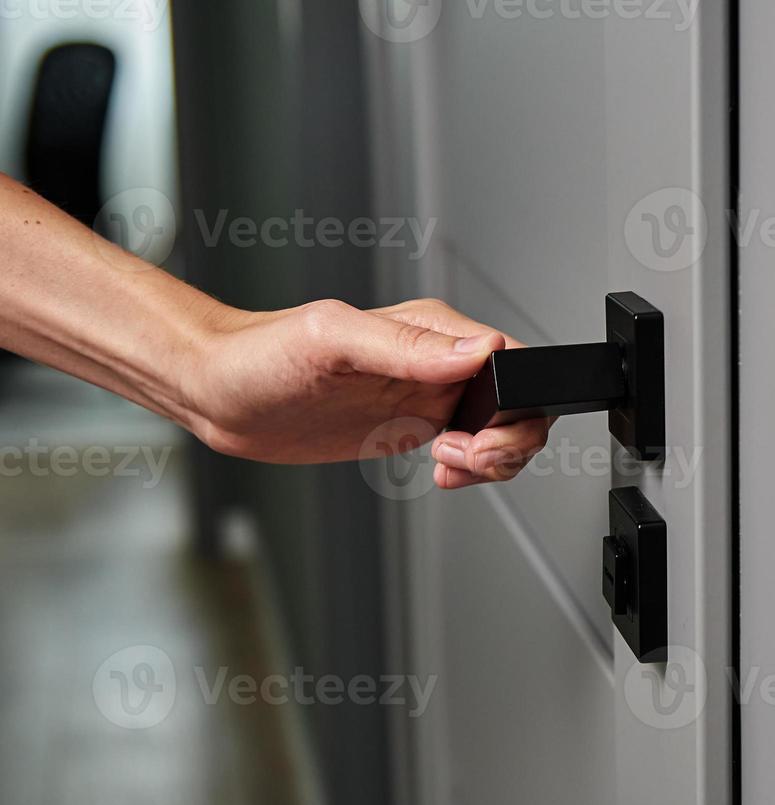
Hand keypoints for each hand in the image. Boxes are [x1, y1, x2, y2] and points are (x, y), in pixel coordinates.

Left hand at [187, 297, 552, 486]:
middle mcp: (440, 359)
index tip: (477, 436)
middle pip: (521, 402)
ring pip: (502, 429)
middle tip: (468, 460)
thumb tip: (480, 350)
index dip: (517, 407)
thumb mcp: (333, 340)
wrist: (220, 392)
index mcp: (434, 329)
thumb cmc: (261, 355)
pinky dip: (471, 469)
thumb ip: (409, 346)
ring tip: (451, 466)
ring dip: (493, 460)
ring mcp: (430, 392)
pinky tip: (444, 473)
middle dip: (511, 442)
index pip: (515, 362)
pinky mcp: (414, 422)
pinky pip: (471, 447)